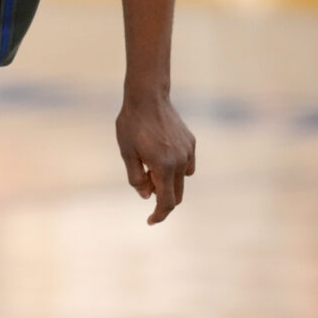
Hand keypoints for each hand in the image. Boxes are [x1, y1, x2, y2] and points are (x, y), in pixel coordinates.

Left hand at [116, 95, 195, 223]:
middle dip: (162, 199)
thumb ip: (136, 178)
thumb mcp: (127, 153)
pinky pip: (186, 165)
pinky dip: (175, 169)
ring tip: (149, 165)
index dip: (159, 215)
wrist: (147, 97)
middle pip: (176, 195)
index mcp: (163, 167)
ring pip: (182, 180)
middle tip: (145, 185)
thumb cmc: (132, 125)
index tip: (150, 221)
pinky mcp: (191, 143)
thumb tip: (147, 196)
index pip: (166, 202)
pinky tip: (161, 155)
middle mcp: (180, 162)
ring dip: (169, 183)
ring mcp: (188, 152)